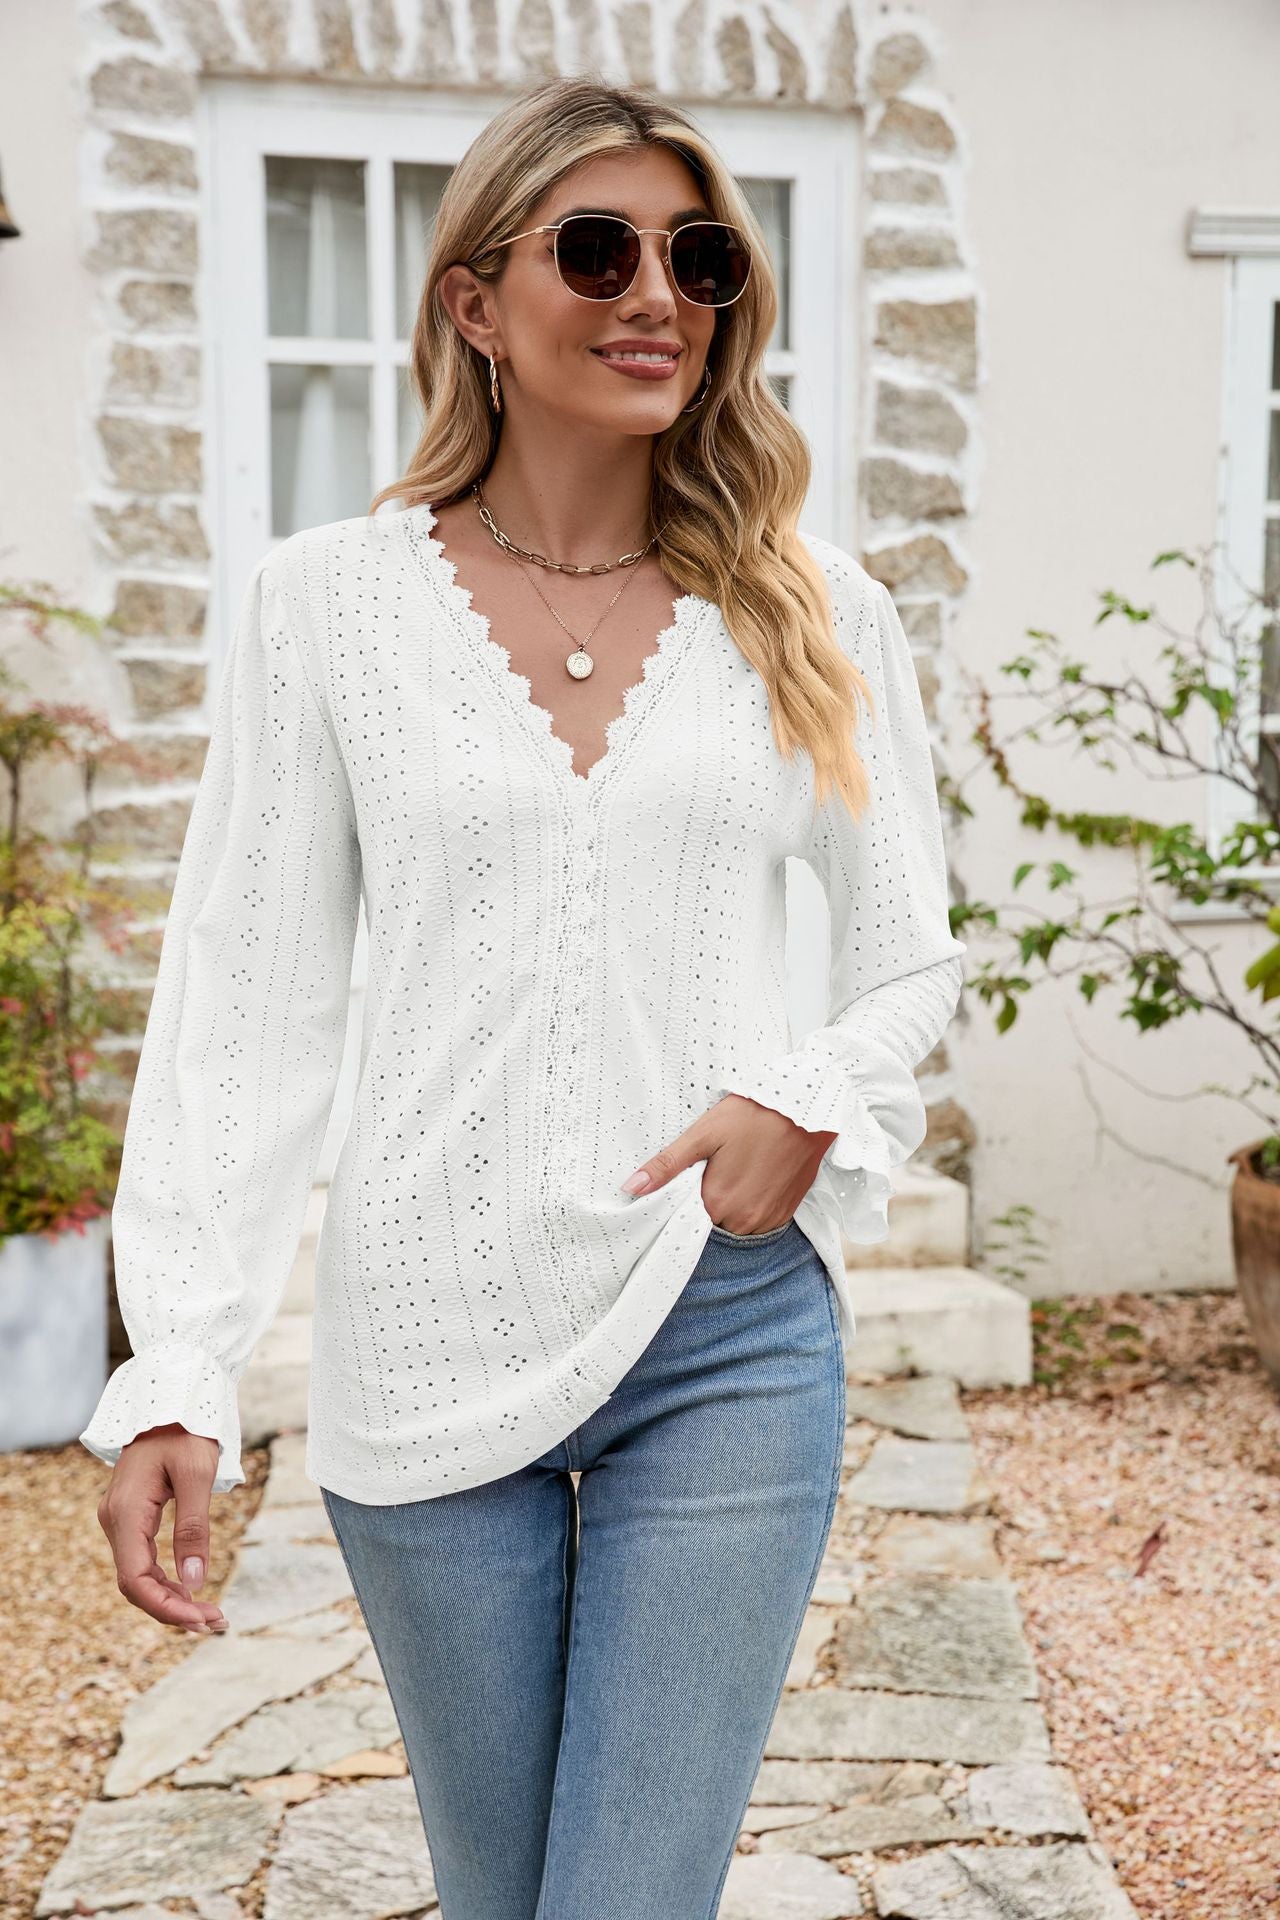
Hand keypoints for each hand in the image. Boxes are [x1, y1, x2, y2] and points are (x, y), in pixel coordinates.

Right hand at [96, 1422, 229, 1635]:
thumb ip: (194, 1528)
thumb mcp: (198, 1475)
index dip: (168, 1607)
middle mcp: (115, 1521)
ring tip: (210, 1613)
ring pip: (138, 1575)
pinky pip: (142, 1559)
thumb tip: (195, 1581)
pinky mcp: (130, 1517)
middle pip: (135, 1584)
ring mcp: (120, 1520)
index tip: (203, 1619)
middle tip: (216, 1622)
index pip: (137, 1580)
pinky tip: (191, 1589)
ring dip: (170, 1598)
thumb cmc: (186, 1430)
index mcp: (126, 1513)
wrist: (169, 1399)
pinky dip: (165, 1579)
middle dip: (173, 1609)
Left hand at [619, 1093, 836, 1234]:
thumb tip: (632, 1188)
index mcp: (717, 1202)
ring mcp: (768, 1220)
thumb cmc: (753, 1115)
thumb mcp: (703, 1134)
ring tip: (736, 1170)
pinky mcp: (786, 1213)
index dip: (682, 1203)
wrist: (806, 1109)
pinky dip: (751, 1206)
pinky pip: (758, 1221)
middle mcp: (743, 1220)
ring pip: (735, 1224)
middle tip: (714, 1169)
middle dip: (706, 1202)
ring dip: (730, 1206)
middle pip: (710, 1223)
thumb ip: (667, 1165)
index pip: (685, 1221)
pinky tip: (753, 1177)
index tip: (686, 1183)